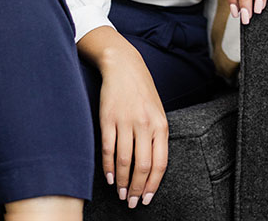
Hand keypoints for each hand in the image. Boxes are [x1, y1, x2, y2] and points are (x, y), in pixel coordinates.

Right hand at [98, 46, 168, 208]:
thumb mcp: (157, 110)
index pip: (160, 163)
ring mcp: (125, 121)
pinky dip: (108, 167)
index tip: (147, 199)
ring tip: (121, 193)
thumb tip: (153, 167)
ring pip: (124, 161)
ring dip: (122, 182)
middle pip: (142, 166)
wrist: (123, 65)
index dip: (153, 185)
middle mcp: (144, 124)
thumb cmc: (141, 90)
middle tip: (132, 202)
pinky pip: (108, 149)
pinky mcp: (108, 118)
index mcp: (160, 124)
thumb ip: (157, 135)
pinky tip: (109, 177)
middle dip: (137, 189)